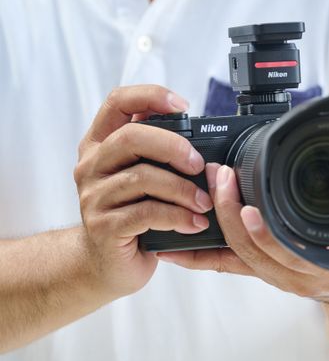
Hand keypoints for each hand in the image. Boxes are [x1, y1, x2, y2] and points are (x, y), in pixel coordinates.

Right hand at [74, 85, 212, 297]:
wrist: (107, 263)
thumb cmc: (133, 214)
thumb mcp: (142, 176)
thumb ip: (158, 152)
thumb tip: (203, 133)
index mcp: (101, 144)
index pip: (117, 101)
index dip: (151, 96)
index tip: (183, 106)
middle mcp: (91, 165)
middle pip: (131, 137)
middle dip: (175, 147)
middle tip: (200, 165)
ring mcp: (94, 197)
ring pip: (142, 177)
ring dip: (184, 189)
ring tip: (205, 202)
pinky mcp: (104, 227)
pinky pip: (147, 213)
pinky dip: (178, 216)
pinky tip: (195, 223)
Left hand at [157, 163, 328, 308]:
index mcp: (321, 263)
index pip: (286, 249)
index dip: (263, 231)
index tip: (247, 207)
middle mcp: (296, 274)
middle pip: (252, 248)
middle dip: (230, 211)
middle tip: (221, 175)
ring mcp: (280, 277)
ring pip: (238, 255)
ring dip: (215, 226)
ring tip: (202, 194)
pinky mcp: (268, 275)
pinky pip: (231, 266)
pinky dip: (204, 256)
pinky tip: (179, 247)